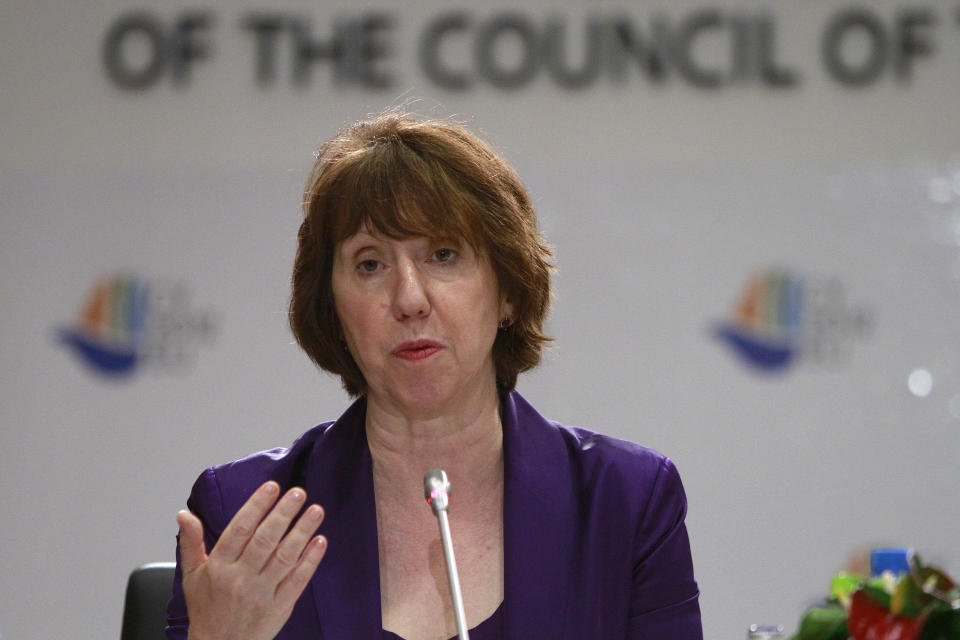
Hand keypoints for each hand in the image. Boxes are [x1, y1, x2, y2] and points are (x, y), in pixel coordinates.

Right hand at [177, 481, 326, 639]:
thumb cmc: (206, 610)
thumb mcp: (190, 576)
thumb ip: (191, 542)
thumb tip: (184, 514)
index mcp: (219, 567)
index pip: (239, 530)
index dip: (257, 506)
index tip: (272, 487)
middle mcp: (240, 578)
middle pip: (265, 540)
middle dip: (283, 513)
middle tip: (299, 493)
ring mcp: (262, 593)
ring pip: (285, 557)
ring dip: (302, 531)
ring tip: (316, 510)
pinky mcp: (279, 606)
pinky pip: (297, 580)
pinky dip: (310, 560)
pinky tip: (320, 541)